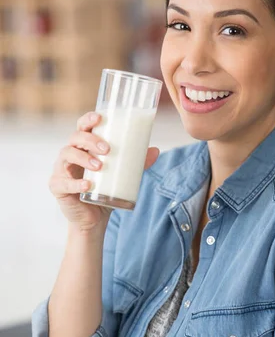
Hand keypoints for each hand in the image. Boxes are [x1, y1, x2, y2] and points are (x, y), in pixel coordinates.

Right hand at [48, 110, 159, 233]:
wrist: (93, 218)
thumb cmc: (105, 190)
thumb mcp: (122, 175)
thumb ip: (137, 163)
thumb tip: (156, 150)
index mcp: (83, 147)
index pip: (82, 127)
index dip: (88, 119)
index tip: (100, 118)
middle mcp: (70, 154)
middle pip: (75, 138)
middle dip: (90, 140)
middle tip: (108, 149)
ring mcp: (61, 170)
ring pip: (67, 155)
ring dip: (83, 158)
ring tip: (100, 166)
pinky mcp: (57, 187)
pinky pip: (63, 182)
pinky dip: (75, 183)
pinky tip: (87, 185)